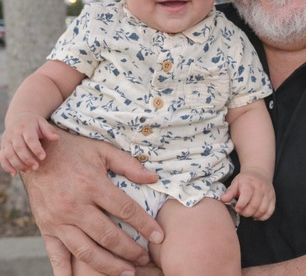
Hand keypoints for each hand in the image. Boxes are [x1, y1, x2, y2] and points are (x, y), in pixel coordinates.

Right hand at [0, 114, 58, 174]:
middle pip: (19, 148)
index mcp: (26, 127)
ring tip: (29, 171)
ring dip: (18, 164)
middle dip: (27, 159)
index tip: (43, 157)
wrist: (18, 118)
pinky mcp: (2, 146)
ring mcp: (6, 140)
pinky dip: (7, 166)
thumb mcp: (42, 123)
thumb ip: (49, 131)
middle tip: (36, 167)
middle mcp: (14, 134)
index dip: (36, 149)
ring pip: (9, 154)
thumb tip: (56, 138)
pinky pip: (2, 158)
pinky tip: (15, 173)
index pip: (30, 139)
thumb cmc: (34, 123)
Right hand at [22, 129, 164, 275]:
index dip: (145, 225)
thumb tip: (154, 178)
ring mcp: (58, 220)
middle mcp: (75, 206)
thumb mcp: (103, 151)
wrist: (37, 153)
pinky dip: (66, 273)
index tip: (159, 237)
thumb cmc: (75, 150)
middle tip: (145, 259)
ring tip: (127, 273)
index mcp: (93, 185)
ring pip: (86, 251)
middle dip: (130, 251)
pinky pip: (56, 255)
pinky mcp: (46, 228)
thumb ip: (129, 165)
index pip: (125, 210)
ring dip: (108, 266)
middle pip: (108, 236)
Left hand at [221, 168, 274, 220]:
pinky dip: (262, 217)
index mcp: (249, 183)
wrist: (259, 173)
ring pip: (262, 210)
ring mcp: (268, 193)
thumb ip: (229, 192)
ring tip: (248, 212)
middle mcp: (260, 188)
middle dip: (246, 212)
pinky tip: (256, 215)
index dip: (240, 205)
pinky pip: (270, 212)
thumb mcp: (235, 183)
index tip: (236, 207)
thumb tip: (222, 199)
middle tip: (242, 211)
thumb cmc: (245, 180)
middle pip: (254, 205)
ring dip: (254, 215)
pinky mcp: (273, 198)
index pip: (246, 196)